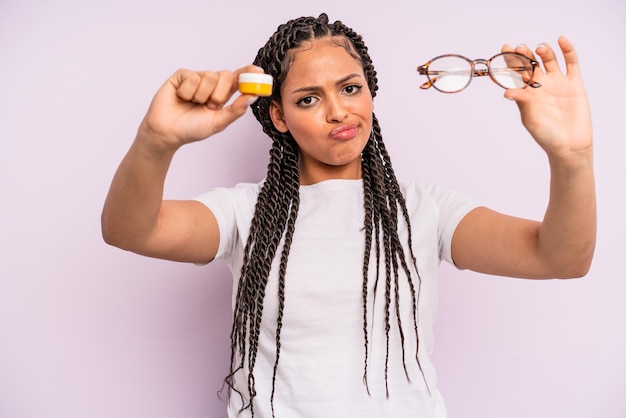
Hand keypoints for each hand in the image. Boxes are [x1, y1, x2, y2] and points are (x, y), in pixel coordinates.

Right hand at [139, 65, 263, 149]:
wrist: (167, 132)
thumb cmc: (192, 129)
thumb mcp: (218, 123)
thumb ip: (236, 110)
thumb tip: (253, 97)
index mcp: (223, 94)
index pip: (239, 80)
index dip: (248, 74)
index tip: (258, 72)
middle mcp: (211, 83)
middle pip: (226, 75)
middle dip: (220, 93)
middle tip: (210, 106)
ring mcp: (197, 78)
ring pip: (209, 76)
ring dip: (202, 95)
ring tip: (193, 103)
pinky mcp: (182, 76)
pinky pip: (192, 77)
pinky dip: (187, 91)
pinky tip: (181, 97)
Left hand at [503, 37, 591, 162]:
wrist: (570, 145)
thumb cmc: (546, 135)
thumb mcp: (531, 119)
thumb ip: (522, 103)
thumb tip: (507, 91)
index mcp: (526, 94)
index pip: (515, 74)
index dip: (510, 62)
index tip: (503, 50)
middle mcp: (540, 85)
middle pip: (530, 64)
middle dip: (524, 55)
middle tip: (518, 48)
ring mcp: (557, 83)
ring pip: (549, 60)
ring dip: (544, 52)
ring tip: (539, 49)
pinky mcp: (574, 83)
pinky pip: (571, 63)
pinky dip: (567, 50)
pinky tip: (561, 40)